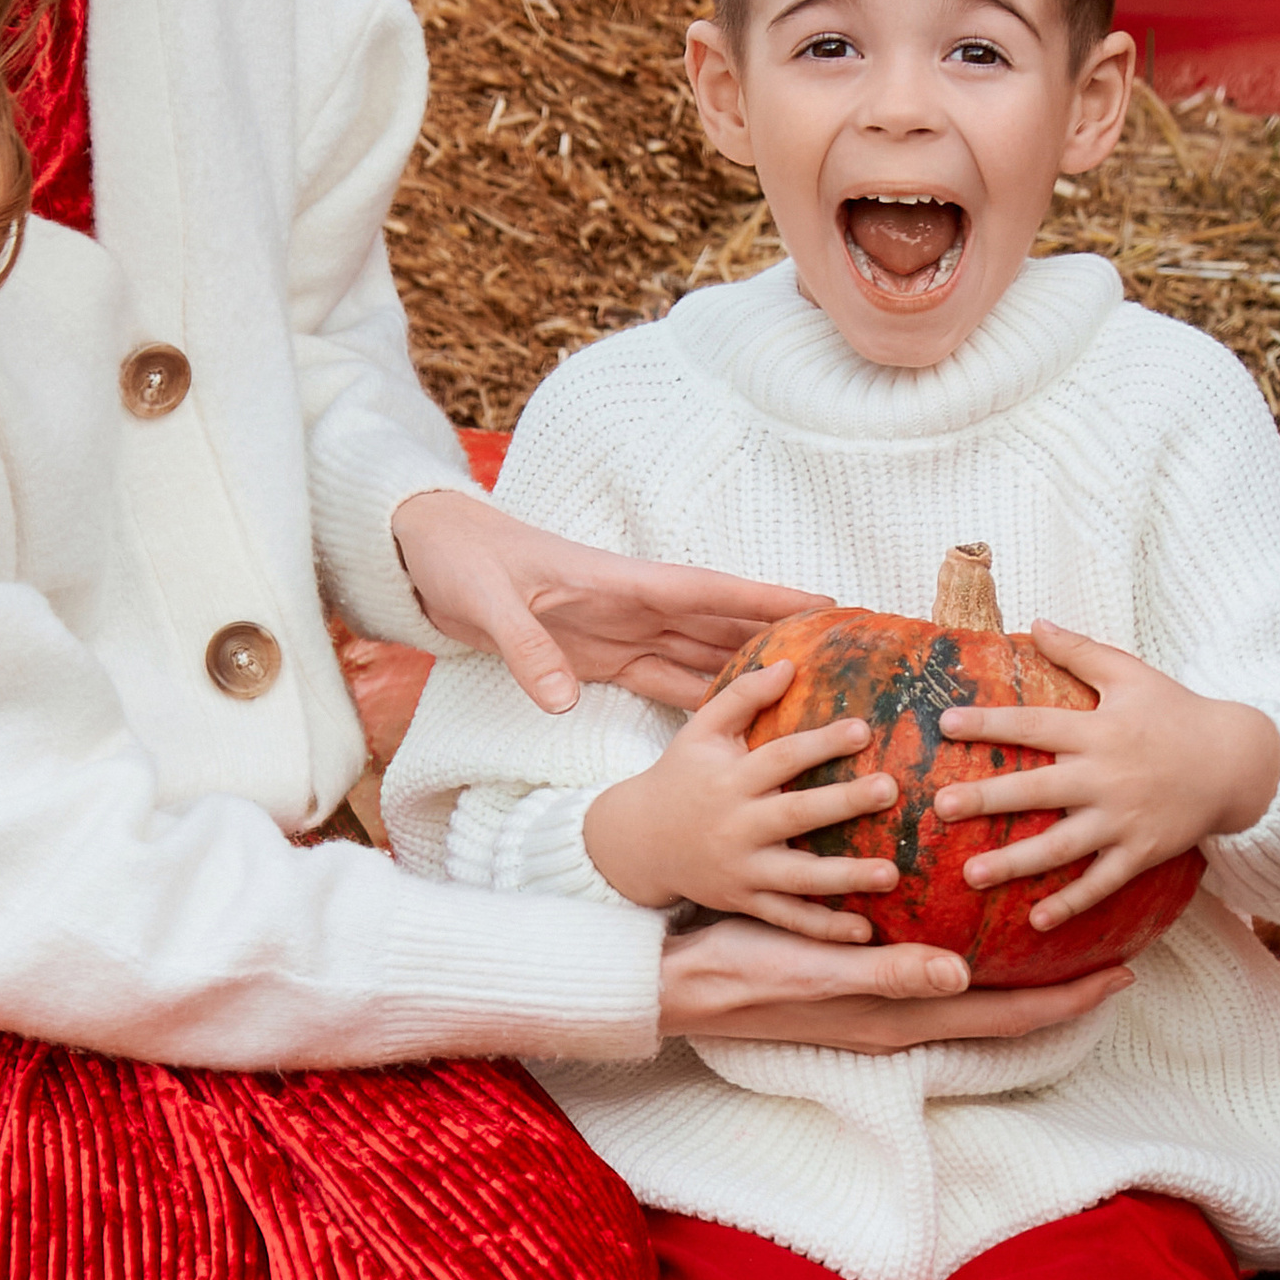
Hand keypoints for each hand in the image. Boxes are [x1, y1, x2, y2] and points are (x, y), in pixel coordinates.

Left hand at [392, 490, 819, 713]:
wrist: (432, 558)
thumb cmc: (464, 562)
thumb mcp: (489, 603)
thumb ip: (527, 650)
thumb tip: (559, 701)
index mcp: (622, 583)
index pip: (708, 591)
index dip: (767, 598)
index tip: (824, 604)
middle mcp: (635, 607)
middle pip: (723, 622)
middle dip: (783, 634)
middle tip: (847, 653)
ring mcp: (623, 633)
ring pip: (703, 653)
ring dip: (752, 670)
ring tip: (812, 695)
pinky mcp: (603, 657)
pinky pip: (666, 679)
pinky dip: (703, 697)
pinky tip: (739, 721)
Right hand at [585, 661, 900, 939]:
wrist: (637, 842)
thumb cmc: (680, 776)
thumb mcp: (700, 730)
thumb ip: (742, 694)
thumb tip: (789, 663)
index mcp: (730, 780)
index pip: (780, 757)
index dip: (820, 742)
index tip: (863, 728)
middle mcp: (736, 826)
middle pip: (796, 814)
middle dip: (844, 803)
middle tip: (891, 788)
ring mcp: (741, 869)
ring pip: (798, 877)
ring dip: (846, 877)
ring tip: (891, 873)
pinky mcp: (744, 901)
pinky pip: (788, 919)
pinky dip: (823, 929)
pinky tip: (864, 932)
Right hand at [659, 917, 1133, 1050]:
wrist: (682, 984)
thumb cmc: (747, 970)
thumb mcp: (820, 965)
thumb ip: (891, 973)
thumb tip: (966, 976)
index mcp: (904, 1018)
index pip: (1008, 1015)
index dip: (1069, 999)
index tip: (1125, 973)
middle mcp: (904, 1018)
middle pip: (1005, 1011)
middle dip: (1062, 988)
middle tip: (1116, 954)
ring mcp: (882, 1008)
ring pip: (977, 998)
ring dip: (1023, 976)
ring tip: (1061, 940)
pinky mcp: (860, 988)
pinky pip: (940, 979)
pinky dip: (976, 960)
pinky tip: (973, 928)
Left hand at [935, 625, 1279, 937]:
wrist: (1238, 761)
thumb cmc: (1177, 713)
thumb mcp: (1131, 674)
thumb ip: (1080, 652)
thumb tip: (1036, 622)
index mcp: (1098, 731)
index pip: (1034, 725)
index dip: (990, 723)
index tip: (946, 723)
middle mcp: (1106, 777)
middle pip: (1038, 790)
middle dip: (988, 799)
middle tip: (941, 808)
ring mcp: (1124, 820)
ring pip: (1062, 846)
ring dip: (1016, 862)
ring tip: (970, 875)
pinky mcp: (1142, 852)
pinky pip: (1102, 882)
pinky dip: (1072, 903)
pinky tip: (1036, 920)